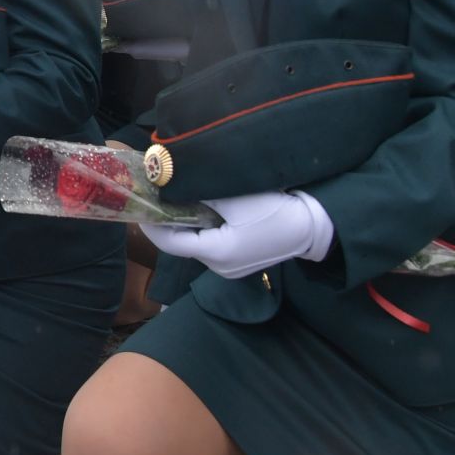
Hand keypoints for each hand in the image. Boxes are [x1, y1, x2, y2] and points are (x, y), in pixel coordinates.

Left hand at [141, 191, 333, 281]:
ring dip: (185, 225)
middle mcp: (220, 266)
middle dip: (168, 222)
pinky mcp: (240, 262)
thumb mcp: (233, 197)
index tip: (141, 206)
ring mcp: (230, 268)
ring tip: (177, 200)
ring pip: (196, 245)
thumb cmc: (275, 210)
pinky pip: (212, 245)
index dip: (152, 224)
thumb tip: (172, 186)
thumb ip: (200, 194)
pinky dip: (202, 229)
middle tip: (157, 198)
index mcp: (217, 253)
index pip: (170, 243)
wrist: (314, 226)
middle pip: (182, 245)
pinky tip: (201, 210)